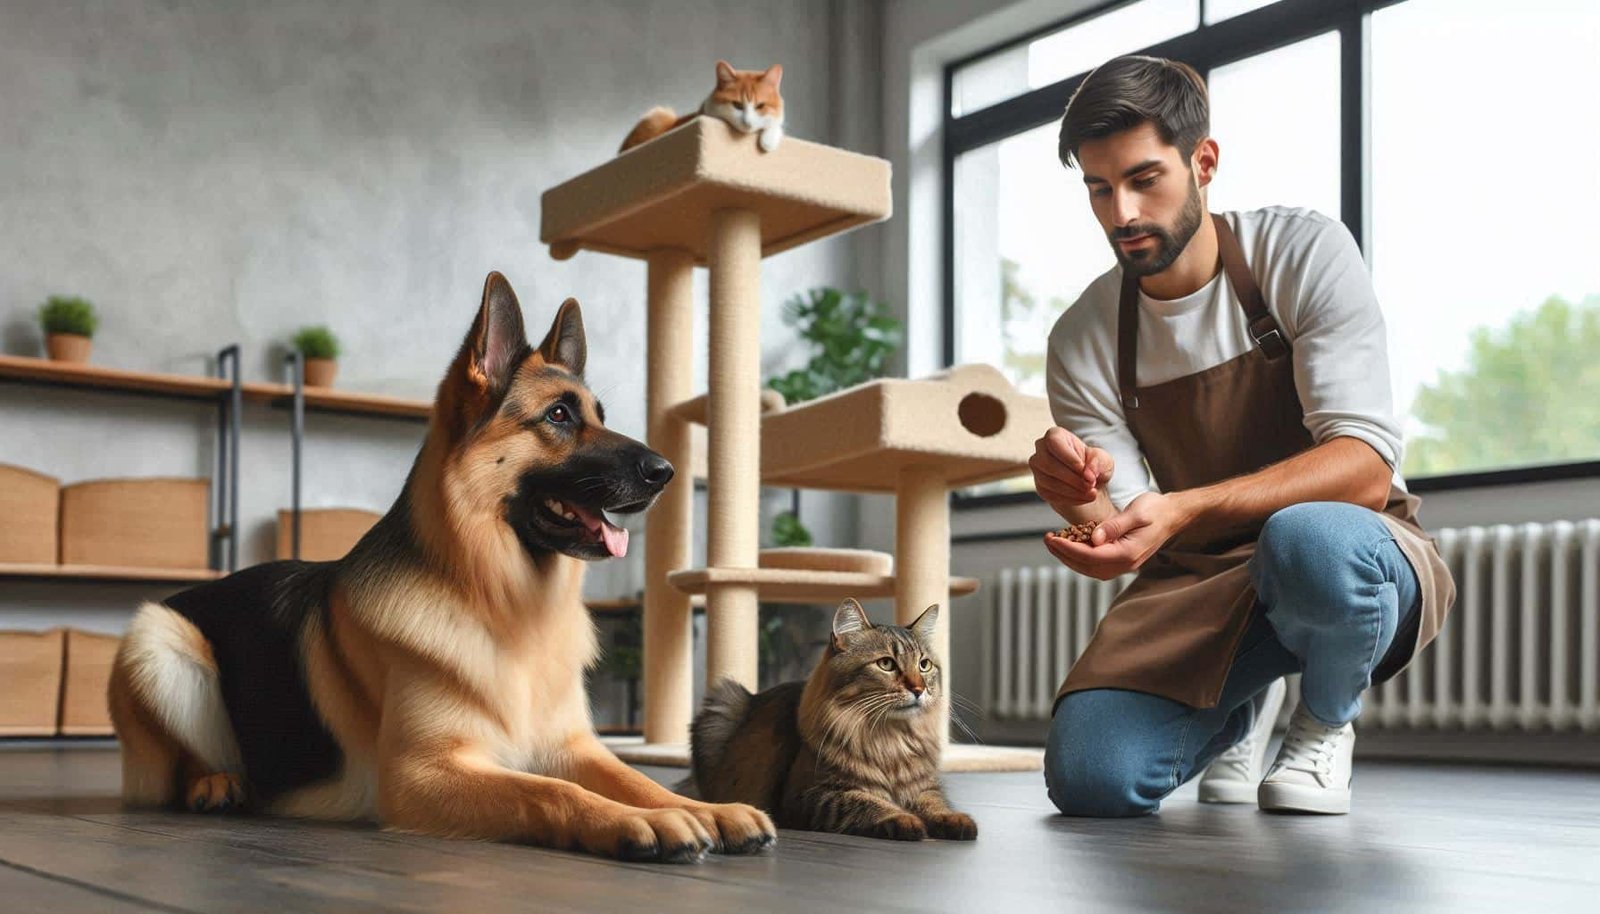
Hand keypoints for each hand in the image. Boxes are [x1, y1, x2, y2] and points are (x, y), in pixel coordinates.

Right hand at [1030, 427, 1114, 510]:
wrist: (1088, 483)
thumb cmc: (1093, 465)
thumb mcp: (1103, 460)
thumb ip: (1098, 462)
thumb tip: (1090, 472)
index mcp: (1055, 435)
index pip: (1054, 442)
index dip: (1068, 457)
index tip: (1083, 469)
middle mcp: (1042, 450)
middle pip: (1048, 464)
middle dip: (1071, 478)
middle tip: (1090, 485)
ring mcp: (1038, 469)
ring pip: (1048, 481)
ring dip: (1072, 490)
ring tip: (1090, 493)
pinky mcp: (1040, 487)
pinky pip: (1050, 494)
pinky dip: (1069, 499)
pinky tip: (1083, 498)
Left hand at [1042, 491, 1189, 579]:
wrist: (1172, 514)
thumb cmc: (1155, 510)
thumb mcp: (1136, 513)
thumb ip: (1114, 526)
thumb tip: (1094, 538)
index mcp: (1127, 553)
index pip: (1090, 556)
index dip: (1068, 548)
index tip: (1052, 538)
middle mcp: (1125, 564)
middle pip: (1086, 566)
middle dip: (1064, 554)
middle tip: (1047, 540)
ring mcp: (1123, 564)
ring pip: (1089, 567)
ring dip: (1069, 557)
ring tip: (1054, 542)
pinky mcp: (1121, 559)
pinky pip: (1095, 563)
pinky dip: (1080, 555)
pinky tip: (1070, 543)